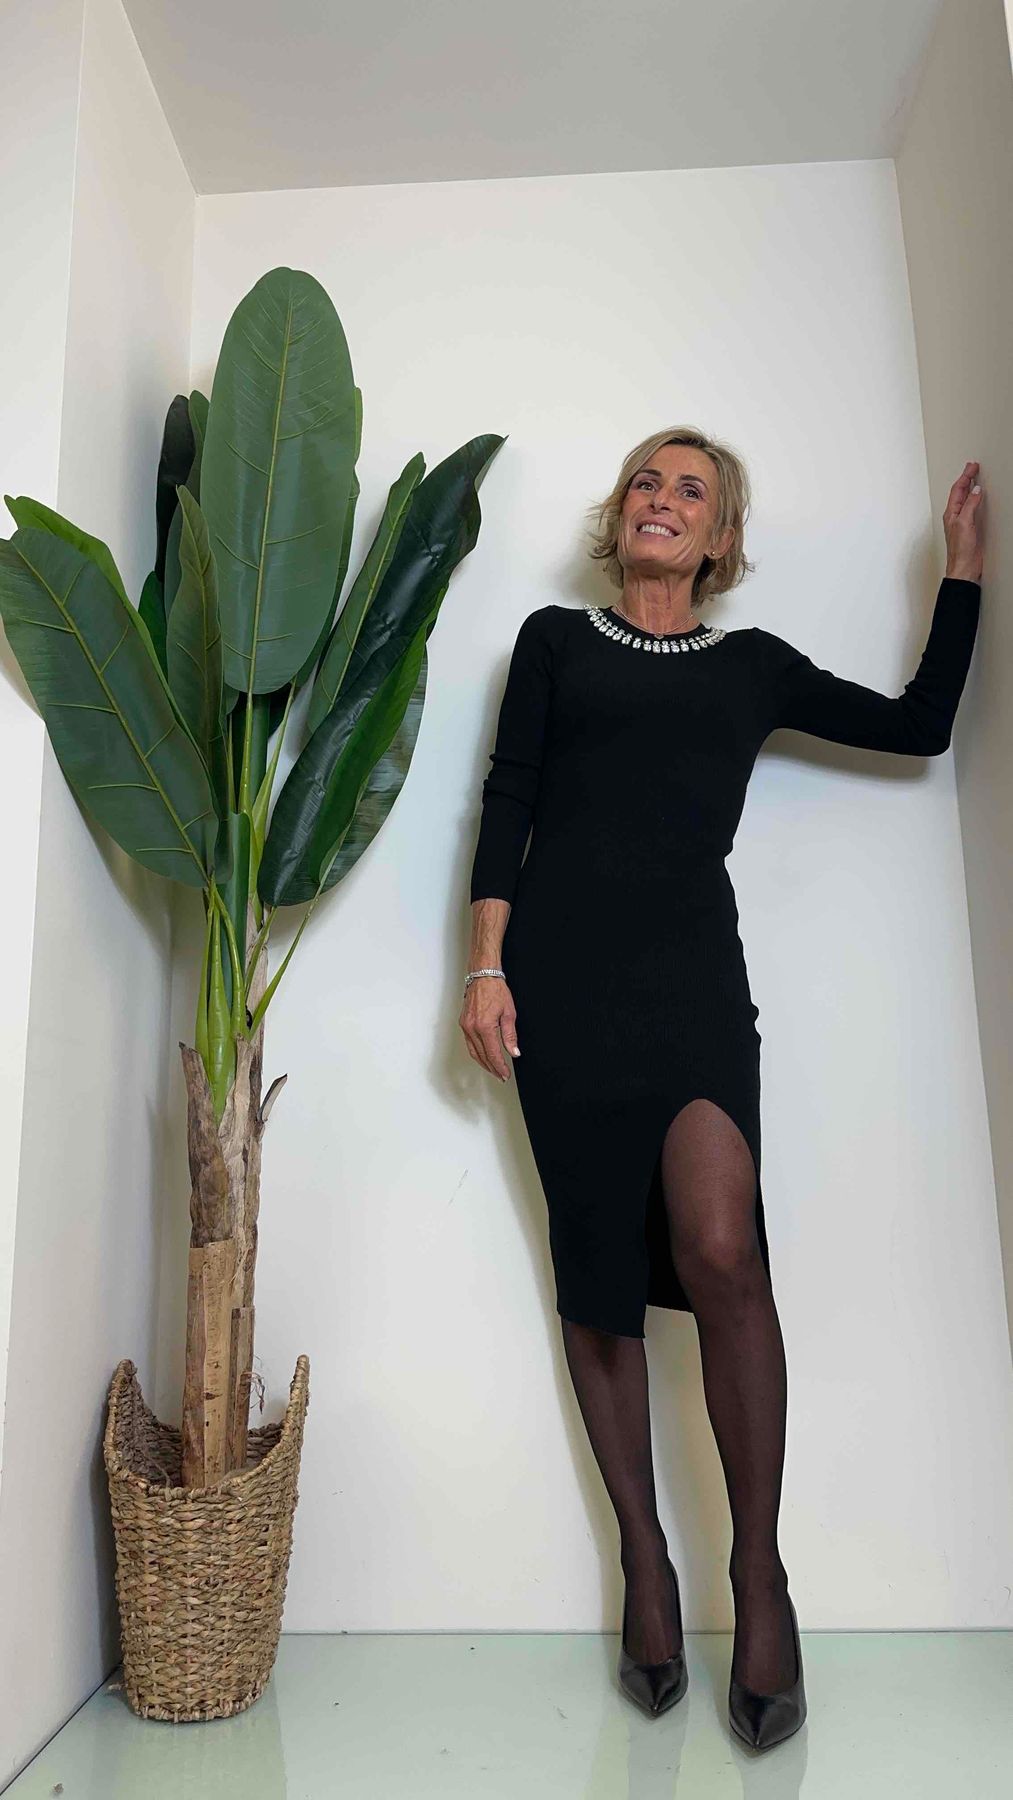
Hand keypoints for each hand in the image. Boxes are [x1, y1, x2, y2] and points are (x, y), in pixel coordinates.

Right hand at [459, 976, 519, 1081]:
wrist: (483, 977)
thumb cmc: (496, 991)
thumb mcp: (509, 1014)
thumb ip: (510, 1036)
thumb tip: (514, 1052)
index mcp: (484, 1026)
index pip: (493, 1053)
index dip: (500, 1067)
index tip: (505, 1074)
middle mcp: (472, 1028)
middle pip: (482, 1056)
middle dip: (492, 1068)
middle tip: (501, 1076)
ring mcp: (466, 1026)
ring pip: (474, 1052)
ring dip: (484, 1063)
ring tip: (493, 1070)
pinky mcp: (463, 1023)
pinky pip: (469, 1044)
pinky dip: (477, 1053)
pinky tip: (483, 1056)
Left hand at [943, 461, 983, 581]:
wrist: (964, 567)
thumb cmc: (960, 551)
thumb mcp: (964, 523)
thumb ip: (969, 505)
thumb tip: (975, 490)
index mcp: (951, 513)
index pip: (957, 489)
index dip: (965, 476)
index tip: (972, 466)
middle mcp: (955, 516)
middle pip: (959, 492)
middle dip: (966, 478)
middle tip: (973, 466)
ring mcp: (962, 521)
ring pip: (964, 498)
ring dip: (969, 486)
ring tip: (973, 476)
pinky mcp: (969, 527)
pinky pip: (971, 507)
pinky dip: (974, 498)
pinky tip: (977, 497)